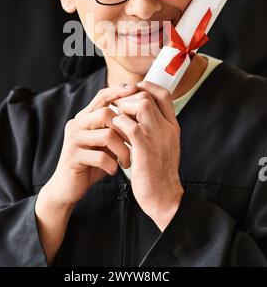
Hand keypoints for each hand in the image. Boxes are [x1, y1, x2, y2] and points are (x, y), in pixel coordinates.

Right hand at [43, 83, 138, 207]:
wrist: (67, 188)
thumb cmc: (91, 164)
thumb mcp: (104, 143)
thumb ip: (114, 128)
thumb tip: (138, 114)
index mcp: (84, 118)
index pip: (102, 96)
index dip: (118, 90)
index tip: (135, 88)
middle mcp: (76, 124)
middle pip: (106, 113)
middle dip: (126, 130)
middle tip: (135, 145)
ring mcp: (73, 139)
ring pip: (106, 135)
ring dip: (122, 151)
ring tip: (126, 162)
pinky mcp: (72, 156)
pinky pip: (100, 156)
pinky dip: (112, 165)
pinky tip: (114, 170)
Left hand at [112, 81, 183, 230]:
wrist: (165, 198)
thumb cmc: (159, 172)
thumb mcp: (163, 144)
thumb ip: (155, 126)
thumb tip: (139, 109)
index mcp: (172, 126)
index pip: (163, 93)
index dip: (146, 87)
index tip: (132, 93)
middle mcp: (167, 128)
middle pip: (148, 96)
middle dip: (128, 98)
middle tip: (118, 109)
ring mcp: (157, 138)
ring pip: (141, 105)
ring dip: (124, 108)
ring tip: (117, 120)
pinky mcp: (145, 151)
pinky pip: (130, 126)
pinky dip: (119, 124)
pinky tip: (114, 132)